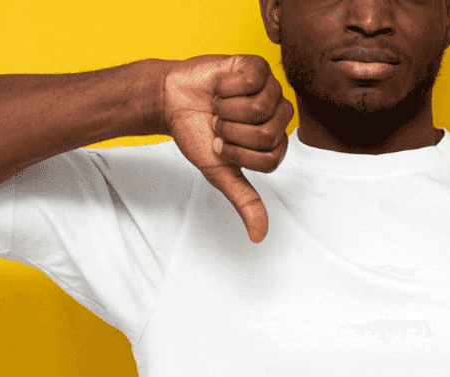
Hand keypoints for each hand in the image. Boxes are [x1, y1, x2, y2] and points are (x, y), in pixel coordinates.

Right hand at [161, 55, 294, 242]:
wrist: (171, 102)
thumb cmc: (197, 134)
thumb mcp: (220, 172)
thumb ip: (244, 201)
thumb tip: (259, 236)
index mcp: (275, 142)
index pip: (270, 159)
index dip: (239, 155)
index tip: (222, 147)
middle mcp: (278, 115)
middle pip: (268, 134)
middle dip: (232, 133)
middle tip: (219, 125)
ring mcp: (270, 89)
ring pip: (261, 107)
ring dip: (229, 110)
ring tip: (219, 106)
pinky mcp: (257, 66)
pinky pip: (253, 80)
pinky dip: (228, 86)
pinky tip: (221, 86)